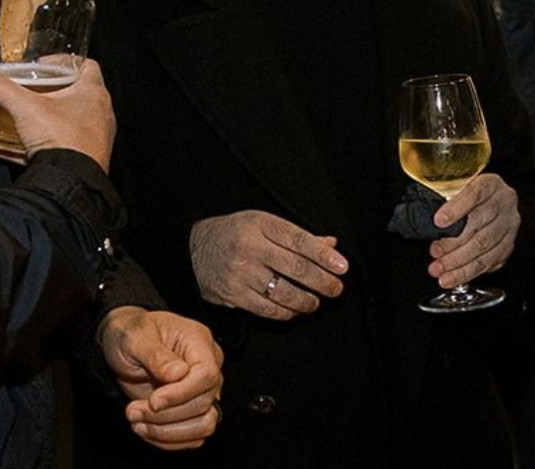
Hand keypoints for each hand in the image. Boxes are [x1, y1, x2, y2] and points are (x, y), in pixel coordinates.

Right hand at [0, 57, 114, 169]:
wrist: (71, 184)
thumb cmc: (63, 141)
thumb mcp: (24, 108)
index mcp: (94, 94)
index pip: (87, 66)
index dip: (65, 62)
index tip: (44, 65)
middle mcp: (100, 115)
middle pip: (78, 94)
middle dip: (52, 92)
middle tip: (31, 91)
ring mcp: (96, 139)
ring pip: (72, 122)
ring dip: (50, 120)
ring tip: (26, 120)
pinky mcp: (88, 161)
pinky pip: (64, 149)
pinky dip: (45, 146)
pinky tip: (21, 150)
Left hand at [97, 306, 223, 451]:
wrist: (123, 345)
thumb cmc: (130, 333)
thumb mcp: (135, 337)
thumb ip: (156, 354)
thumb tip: (179, 373)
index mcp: (199, 342)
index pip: (207, 374)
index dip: (182, 393)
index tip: (153, 401)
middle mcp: (208, 366)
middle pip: (204, 403)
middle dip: (165, 415)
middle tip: (132, 411)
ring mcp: (203, 390)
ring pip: (204, 424)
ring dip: (167, 431)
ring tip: (136, 422)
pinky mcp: (194, 410)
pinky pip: (193, 435)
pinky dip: (167, 439)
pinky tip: (144, 427)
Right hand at [189, 210, 347, 320]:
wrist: (192, 249)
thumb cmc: (234, 234)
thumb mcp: (262, 223)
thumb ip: (297, 235)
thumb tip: (331, 244)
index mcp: (260, 224)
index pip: (299, 240)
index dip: (324, 255)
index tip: (342, 267)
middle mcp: (250, 247)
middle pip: (295, 268)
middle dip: (322, 281)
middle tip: (336, 289)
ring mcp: (240, 273)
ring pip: (283, 292)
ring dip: (306, 301)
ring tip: (316, 302)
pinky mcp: (232, 295)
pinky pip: (267, 309)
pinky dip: (286, 312)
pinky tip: (295, 310)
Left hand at [428, 173, 518, 287]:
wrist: (490, 202)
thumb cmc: (467, 196)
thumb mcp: (457, 188)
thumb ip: (443, 198)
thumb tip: (419, 218)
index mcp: (490, 184)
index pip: (475, 193)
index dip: (456, 209)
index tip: (438, 221)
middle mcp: (504, 203)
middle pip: (479, 224)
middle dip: (453, 243)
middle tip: (435, 252)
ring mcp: (509, 225)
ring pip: (485, 247)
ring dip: (459, 263)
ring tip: (441, 270)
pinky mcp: (508, 244)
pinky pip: (489, 262)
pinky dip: (469, 272)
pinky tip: (454, 276)